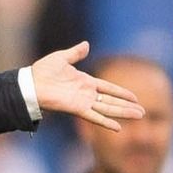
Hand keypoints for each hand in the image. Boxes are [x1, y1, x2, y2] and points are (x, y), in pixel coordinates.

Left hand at [31, 41, 145, 131]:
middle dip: (127, 106)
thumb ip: (76, 53)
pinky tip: (118, 128)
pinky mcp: (77, 109)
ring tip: (139, 116)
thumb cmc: (43, 71)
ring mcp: (83, 102)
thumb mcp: (62, 58)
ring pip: (108, 109)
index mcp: (85, 82)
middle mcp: (86, 94)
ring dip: (123, 113)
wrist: (30, 83)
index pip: (108, 88)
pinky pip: (95, 117)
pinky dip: (106, 122)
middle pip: (112, 101)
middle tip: (142, 112)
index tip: (134, 97)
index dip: (121, 93)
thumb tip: (86, 44)